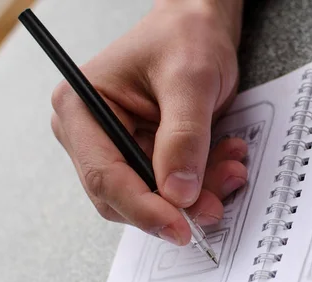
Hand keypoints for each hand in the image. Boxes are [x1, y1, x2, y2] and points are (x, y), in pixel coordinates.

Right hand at [51, 1, 244, 244]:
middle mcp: (91, 133)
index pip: (104, 175)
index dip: (142, 208)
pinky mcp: (143, 154)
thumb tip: (178, 193)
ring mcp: (117, 146)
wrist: (198, 25)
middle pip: (123, 196)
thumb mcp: (189, 79)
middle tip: (214, 202)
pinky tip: (224, 162)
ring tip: (230, 167)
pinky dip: (200, 184)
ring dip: (194, 194)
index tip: (179, 226)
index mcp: (81, 107)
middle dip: (172, 205)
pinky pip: (170, 187)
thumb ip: (184, 136)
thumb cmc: (184, 35)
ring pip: (151, 198)